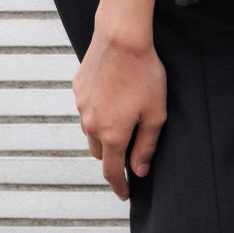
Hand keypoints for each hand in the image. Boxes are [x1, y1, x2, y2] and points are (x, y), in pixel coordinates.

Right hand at [72, 28, 166, 201]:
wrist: (121, 38)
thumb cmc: (144, 74)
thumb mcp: (155, 114)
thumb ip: (146, 146)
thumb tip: (138, 169)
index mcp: (111, 135)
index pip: (112, 170)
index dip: (120, 185)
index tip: (125, 194)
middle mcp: (91, 124)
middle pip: (100, 152)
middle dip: (113, 157)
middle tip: (129, 155)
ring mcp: (81, 106)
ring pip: (91, 130)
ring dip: (105, 134)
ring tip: (123, 120)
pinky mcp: (78, 88)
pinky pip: (88, 108)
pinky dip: (99, 111)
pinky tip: (114, 96)